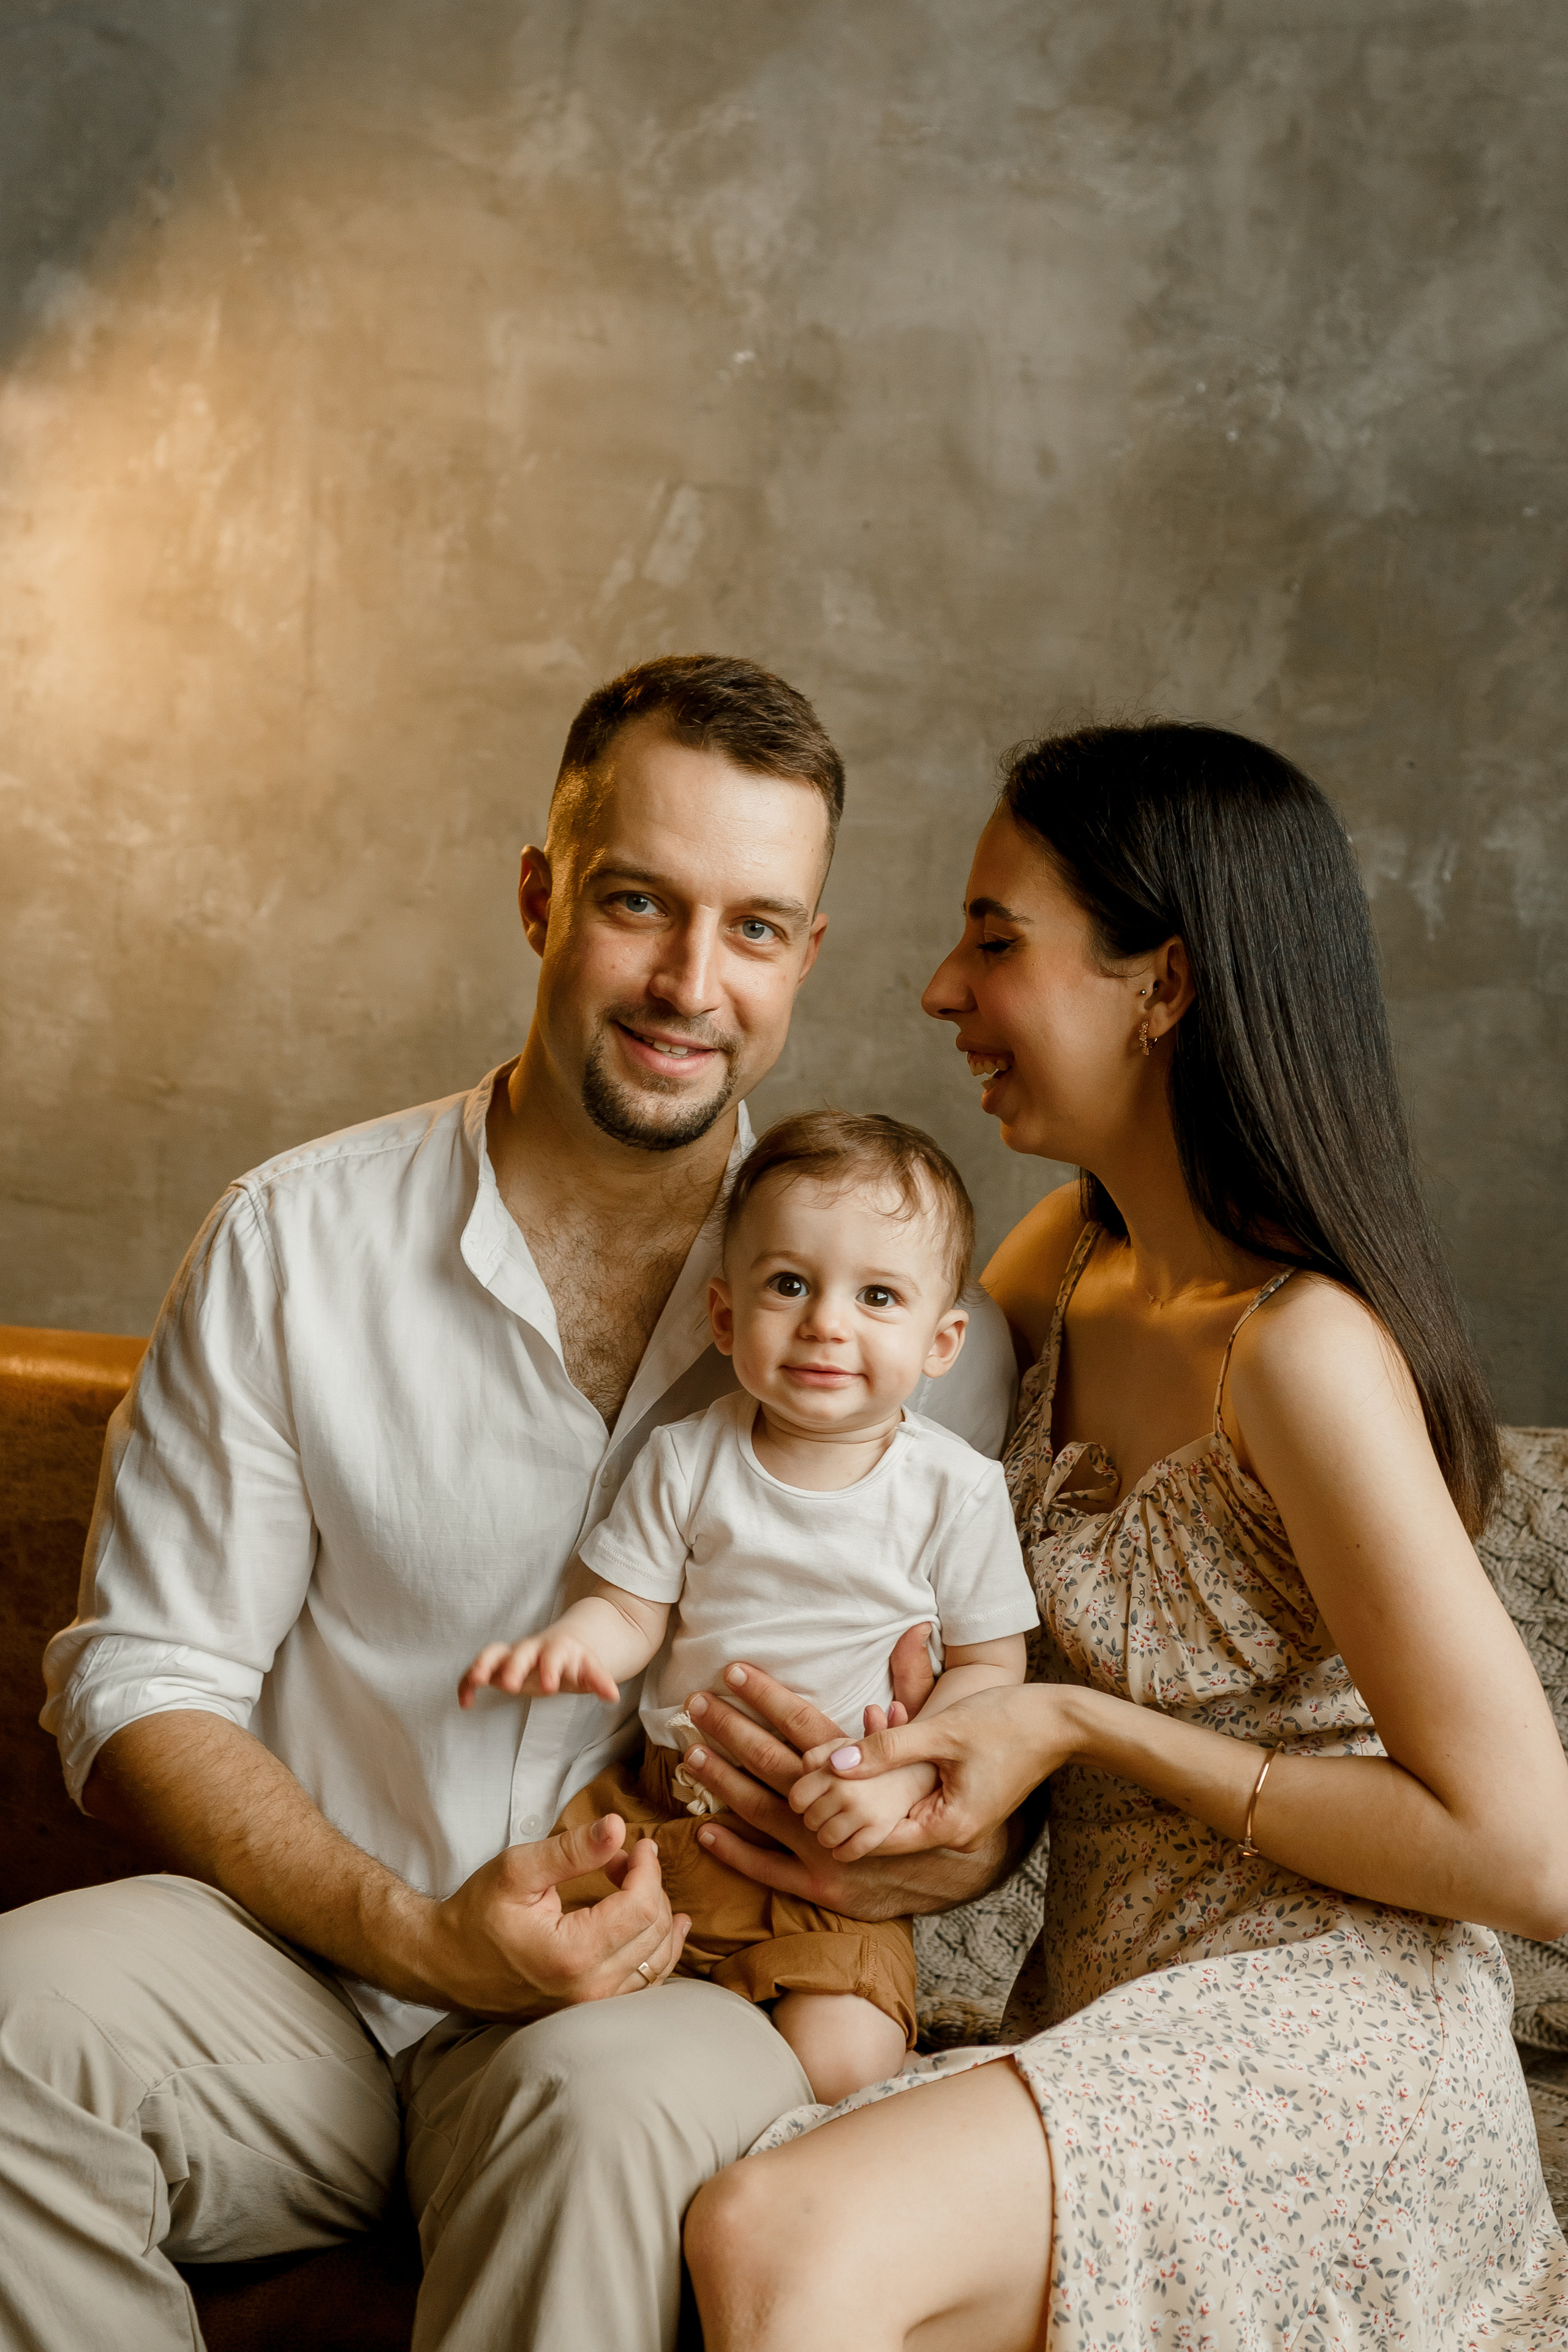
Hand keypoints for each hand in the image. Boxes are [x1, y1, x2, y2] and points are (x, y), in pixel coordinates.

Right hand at [413, 1813, 689, 2014]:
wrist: (445, 1964)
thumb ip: (571, 1849)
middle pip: (654, 1931)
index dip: (648, 1868)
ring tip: (646, 1886)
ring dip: (660, 1918)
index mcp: (573, 1954)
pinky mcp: (589, 2010)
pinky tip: (665, 1930)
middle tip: (629, 1859)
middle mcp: (589, 1989)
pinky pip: (645, 1983)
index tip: (638, 1844)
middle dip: (652, 1887)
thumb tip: (618, 1826)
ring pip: (657, 1961)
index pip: (641, 1906)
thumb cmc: (477, 1914)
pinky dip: (658, 1952)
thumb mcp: (517, 1869)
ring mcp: (591, 2006)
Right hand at [459, 1631, 619, 1707]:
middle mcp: (531, 1649)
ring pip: (493, 1653)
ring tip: (475, 1681)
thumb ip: (599, 1680)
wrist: (565, 1644)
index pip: (554, 1655)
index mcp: (557, 1649)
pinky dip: (468, 1683)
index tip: (550, 1687)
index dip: (551, 1668)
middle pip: (520, 1653)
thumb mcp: (589, 1669)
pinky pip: (478, 1670)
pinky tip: (465, 1703)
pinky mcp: (497, 1666)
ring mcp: (512, 1655)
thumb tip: (613, 1695)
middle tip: (509, 1686)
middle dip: (514, 1667)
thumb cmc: (576, 1661)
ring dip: (483, 1665)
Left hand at [675, 1662, 1011, 1919]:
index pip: (805, 1727)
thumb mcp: (946, 1729)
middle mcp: (846, 1815)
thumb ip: (916, 1685)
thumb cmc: (971, 1782)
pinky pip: (772, 1871)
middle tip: (693, 1703)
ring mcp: (833, 1856)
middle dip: (732, 1732)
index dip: (767, 1697)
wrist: (987, 1858)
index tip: (732, 1671)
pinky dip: (736, 1852)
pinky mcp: (827, 1889)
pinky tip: (704, 1828)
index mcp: (869, 1772)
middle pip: (776, 1767)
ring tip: (687, 1755)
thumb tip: (910, 1634)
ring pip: (766, 1815)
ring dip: (724, 1783)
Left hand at [798, 1683, 1079, 1854]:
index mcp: (948, 1827)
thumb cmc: (1008, 1720)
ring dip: (870, 1789)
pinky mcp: (964, 1804)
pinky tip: (872, 1752)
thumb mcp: (942, 1730)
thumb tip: (832, 1763)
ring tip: (832, 1763)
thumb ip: (887, 1748)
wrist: (1062, 1721)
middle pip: (885, 1828)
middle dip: (848, 1803)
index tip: (807, 1792)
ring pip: (899, 1812)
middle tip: (809, 1778)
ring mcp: (961, 1822)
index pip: (877, 1837)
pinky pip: (918, 1799)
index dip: (839, 1814)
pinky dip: (895, 1780)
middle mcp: (954, 1835)